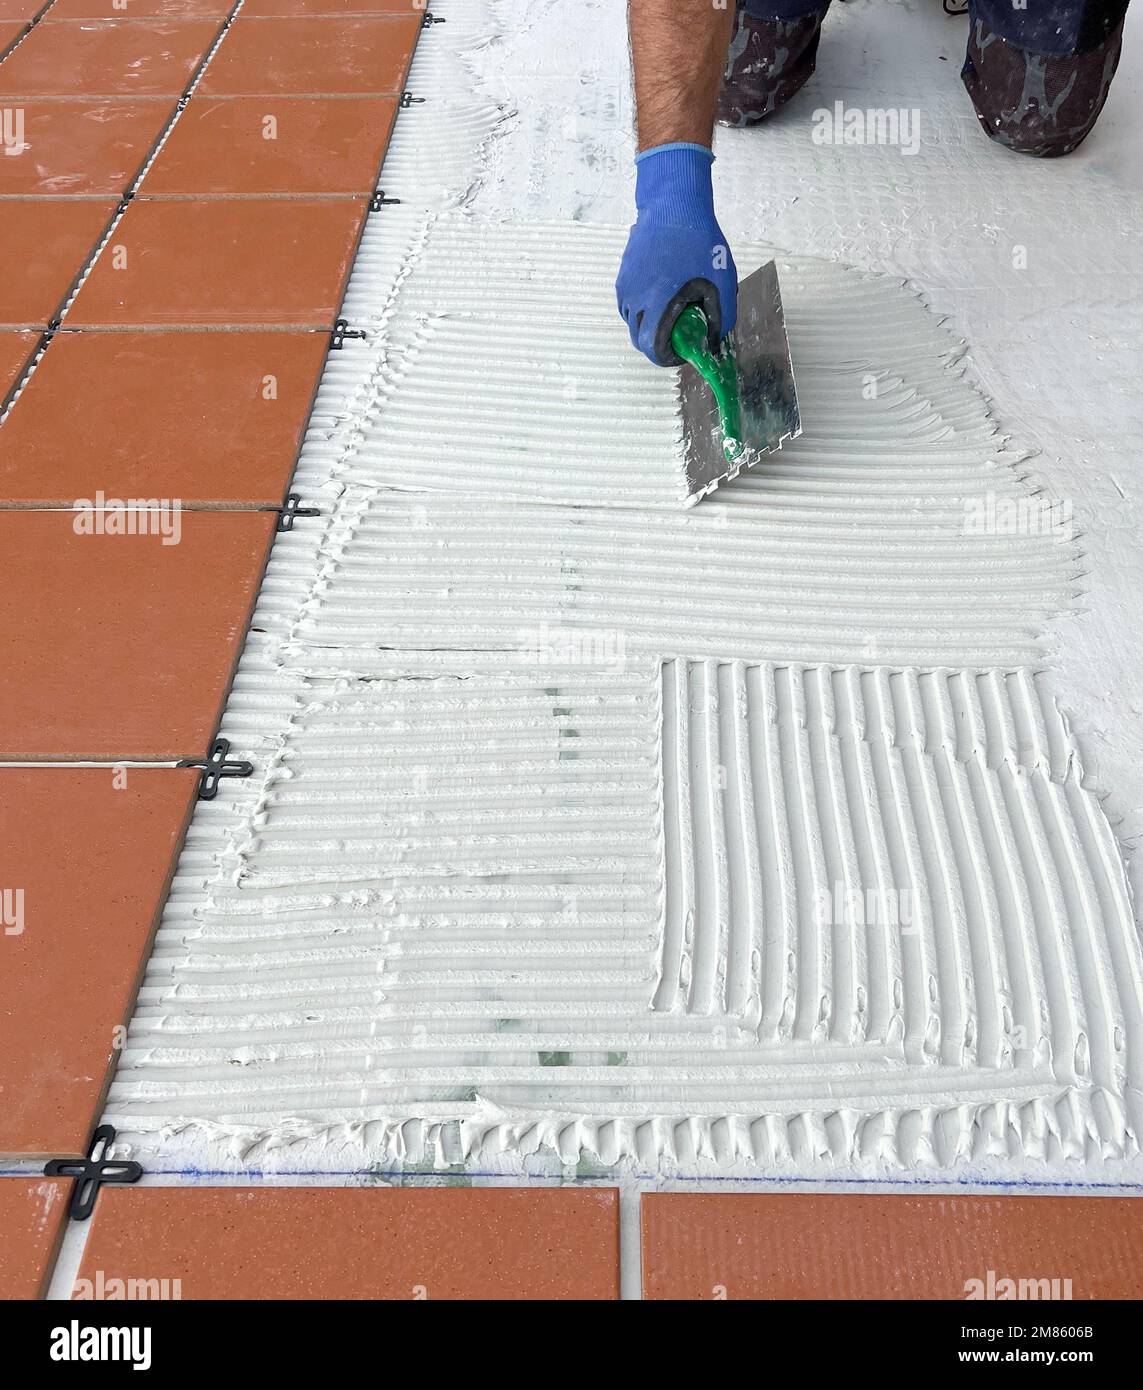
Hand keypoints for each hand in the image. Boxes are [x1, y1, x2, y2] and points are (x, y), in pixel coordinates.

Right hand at [616, 143, 737, 365]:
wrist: (673, 204)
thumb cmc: (699, 241)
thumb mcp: (721, 284)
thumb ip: (720, 320)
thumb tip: (712, 342)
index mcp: (656, 305)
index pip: (653, 350)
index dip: (670, 356)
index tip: (684, 349)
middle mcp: (633, 300)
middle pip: (640, 340)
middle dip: (660, 342)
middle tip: (682, 330)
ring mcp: (625, 288)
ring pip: (632, 324)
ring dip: (650, 326)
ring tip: (673, 307)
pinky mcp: (622, 276)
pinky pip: (629, 305)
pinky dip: (642, 309)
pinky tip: (662, 292)